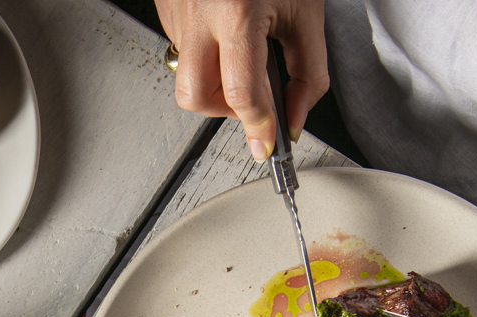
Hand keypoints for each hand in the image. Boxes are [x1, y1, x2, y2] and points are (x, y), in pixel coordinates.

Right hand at [156, 0, 328, 160]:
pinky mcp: (168, 8)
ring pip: (185, 76)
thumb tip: (295, 118)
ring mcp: (178, 12)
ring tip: (240, 59)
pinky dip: (206, 54)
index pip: (242, 93)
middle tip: (249, 100)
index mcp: (238, 14)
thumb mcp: (307, 14)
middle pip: (194, 96)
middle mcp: (201, 14)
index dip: (259, 126)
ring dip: (214, 83)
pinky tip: (224, 33)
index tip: (266, 143)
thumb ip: (308, 74)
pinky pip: (182, 49)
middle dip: (222, 110)